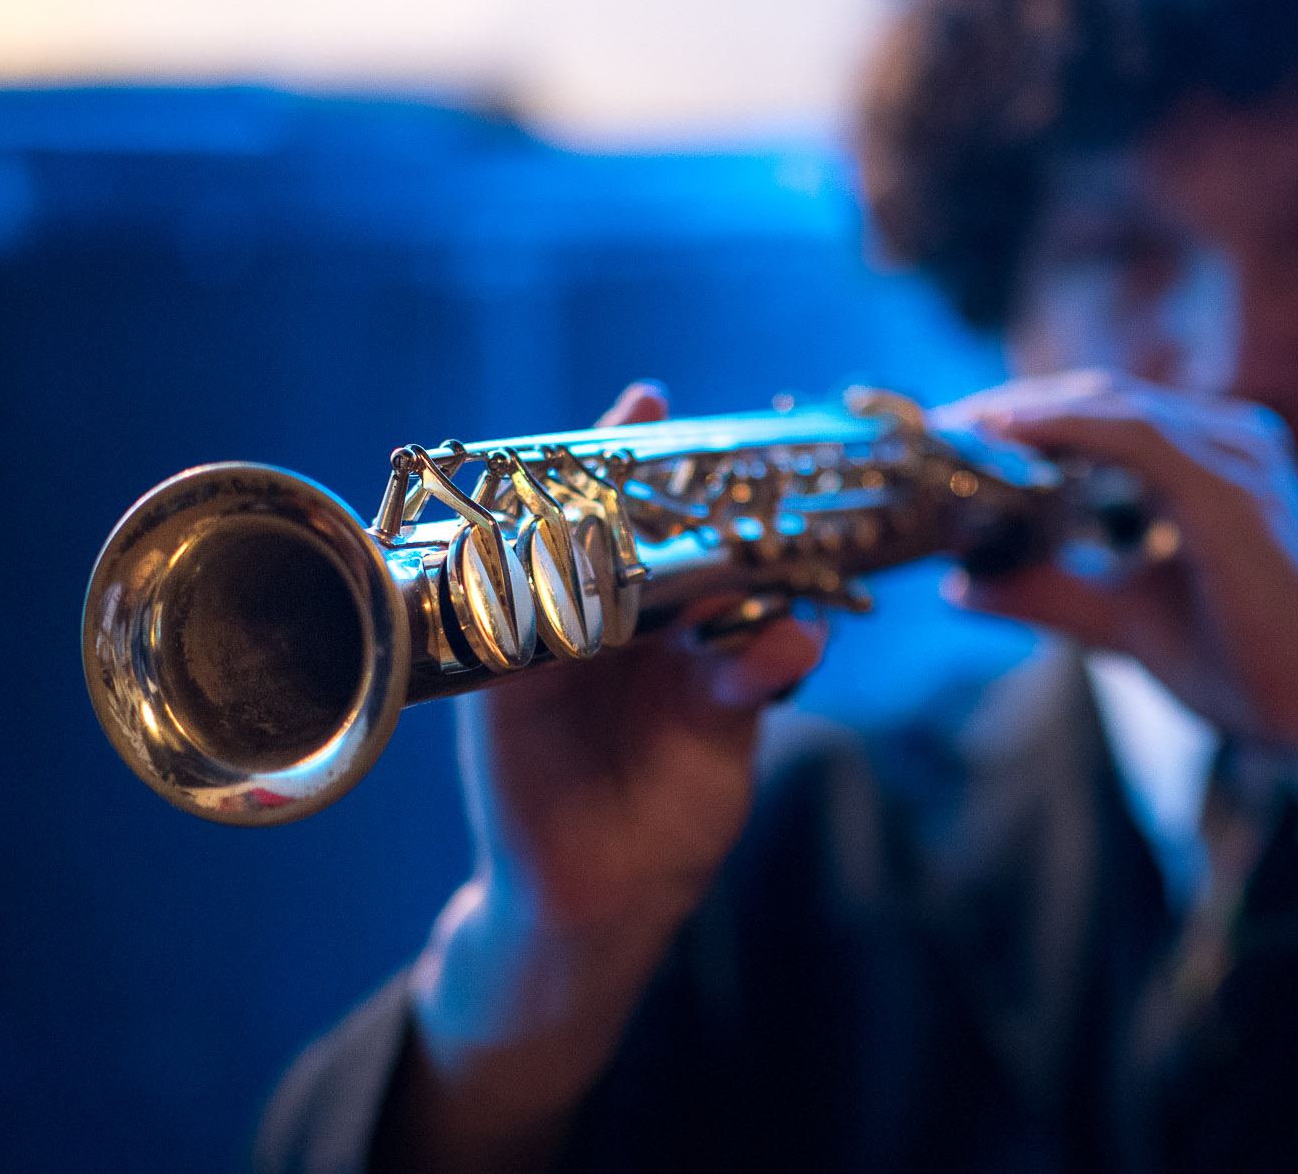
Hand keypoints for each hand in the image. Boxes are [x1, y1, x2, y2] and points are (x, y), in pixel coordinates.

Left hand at [400, 382, 825, 1172]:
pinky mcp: (732, 706)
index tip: (646, 399)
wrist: (575, 899)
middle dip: (710, 499)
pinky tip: (793, 645)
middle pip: (681, 537)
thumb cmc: (521, 794)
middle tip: (740, 462)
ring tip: (773, 548)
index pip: (597, 513)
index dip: (622, 456)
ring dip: (759, 566)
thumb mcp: (504, 707)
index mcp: (568, 604)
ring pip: (737, 590)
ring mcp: (689, 657)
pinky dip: (783, 650)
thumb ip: (529, 642)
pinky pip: (767, 663)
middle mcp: (634, 618)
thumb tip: (539, 565)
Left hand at [940, 371, 1297, 1024]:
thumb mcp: (1123, 623)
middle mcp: (1231, 439)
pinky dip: (1062, 431)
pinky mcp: (1234, 488)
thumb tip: (961, 584)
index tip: (943, 447)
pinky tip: (1004, 443)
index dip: (1018, 423)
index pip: (1099, 417)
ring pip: (1106, 405)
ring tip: (949, 441)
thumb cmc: (1250, 670)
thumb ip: (1048, 593)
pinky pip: (1133, 435)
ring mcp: (1238, 456)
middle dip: (1005, 413)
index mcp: (1212, 462)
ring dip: (1021, 417)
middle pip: (1094, 399)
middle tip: (927, 437)